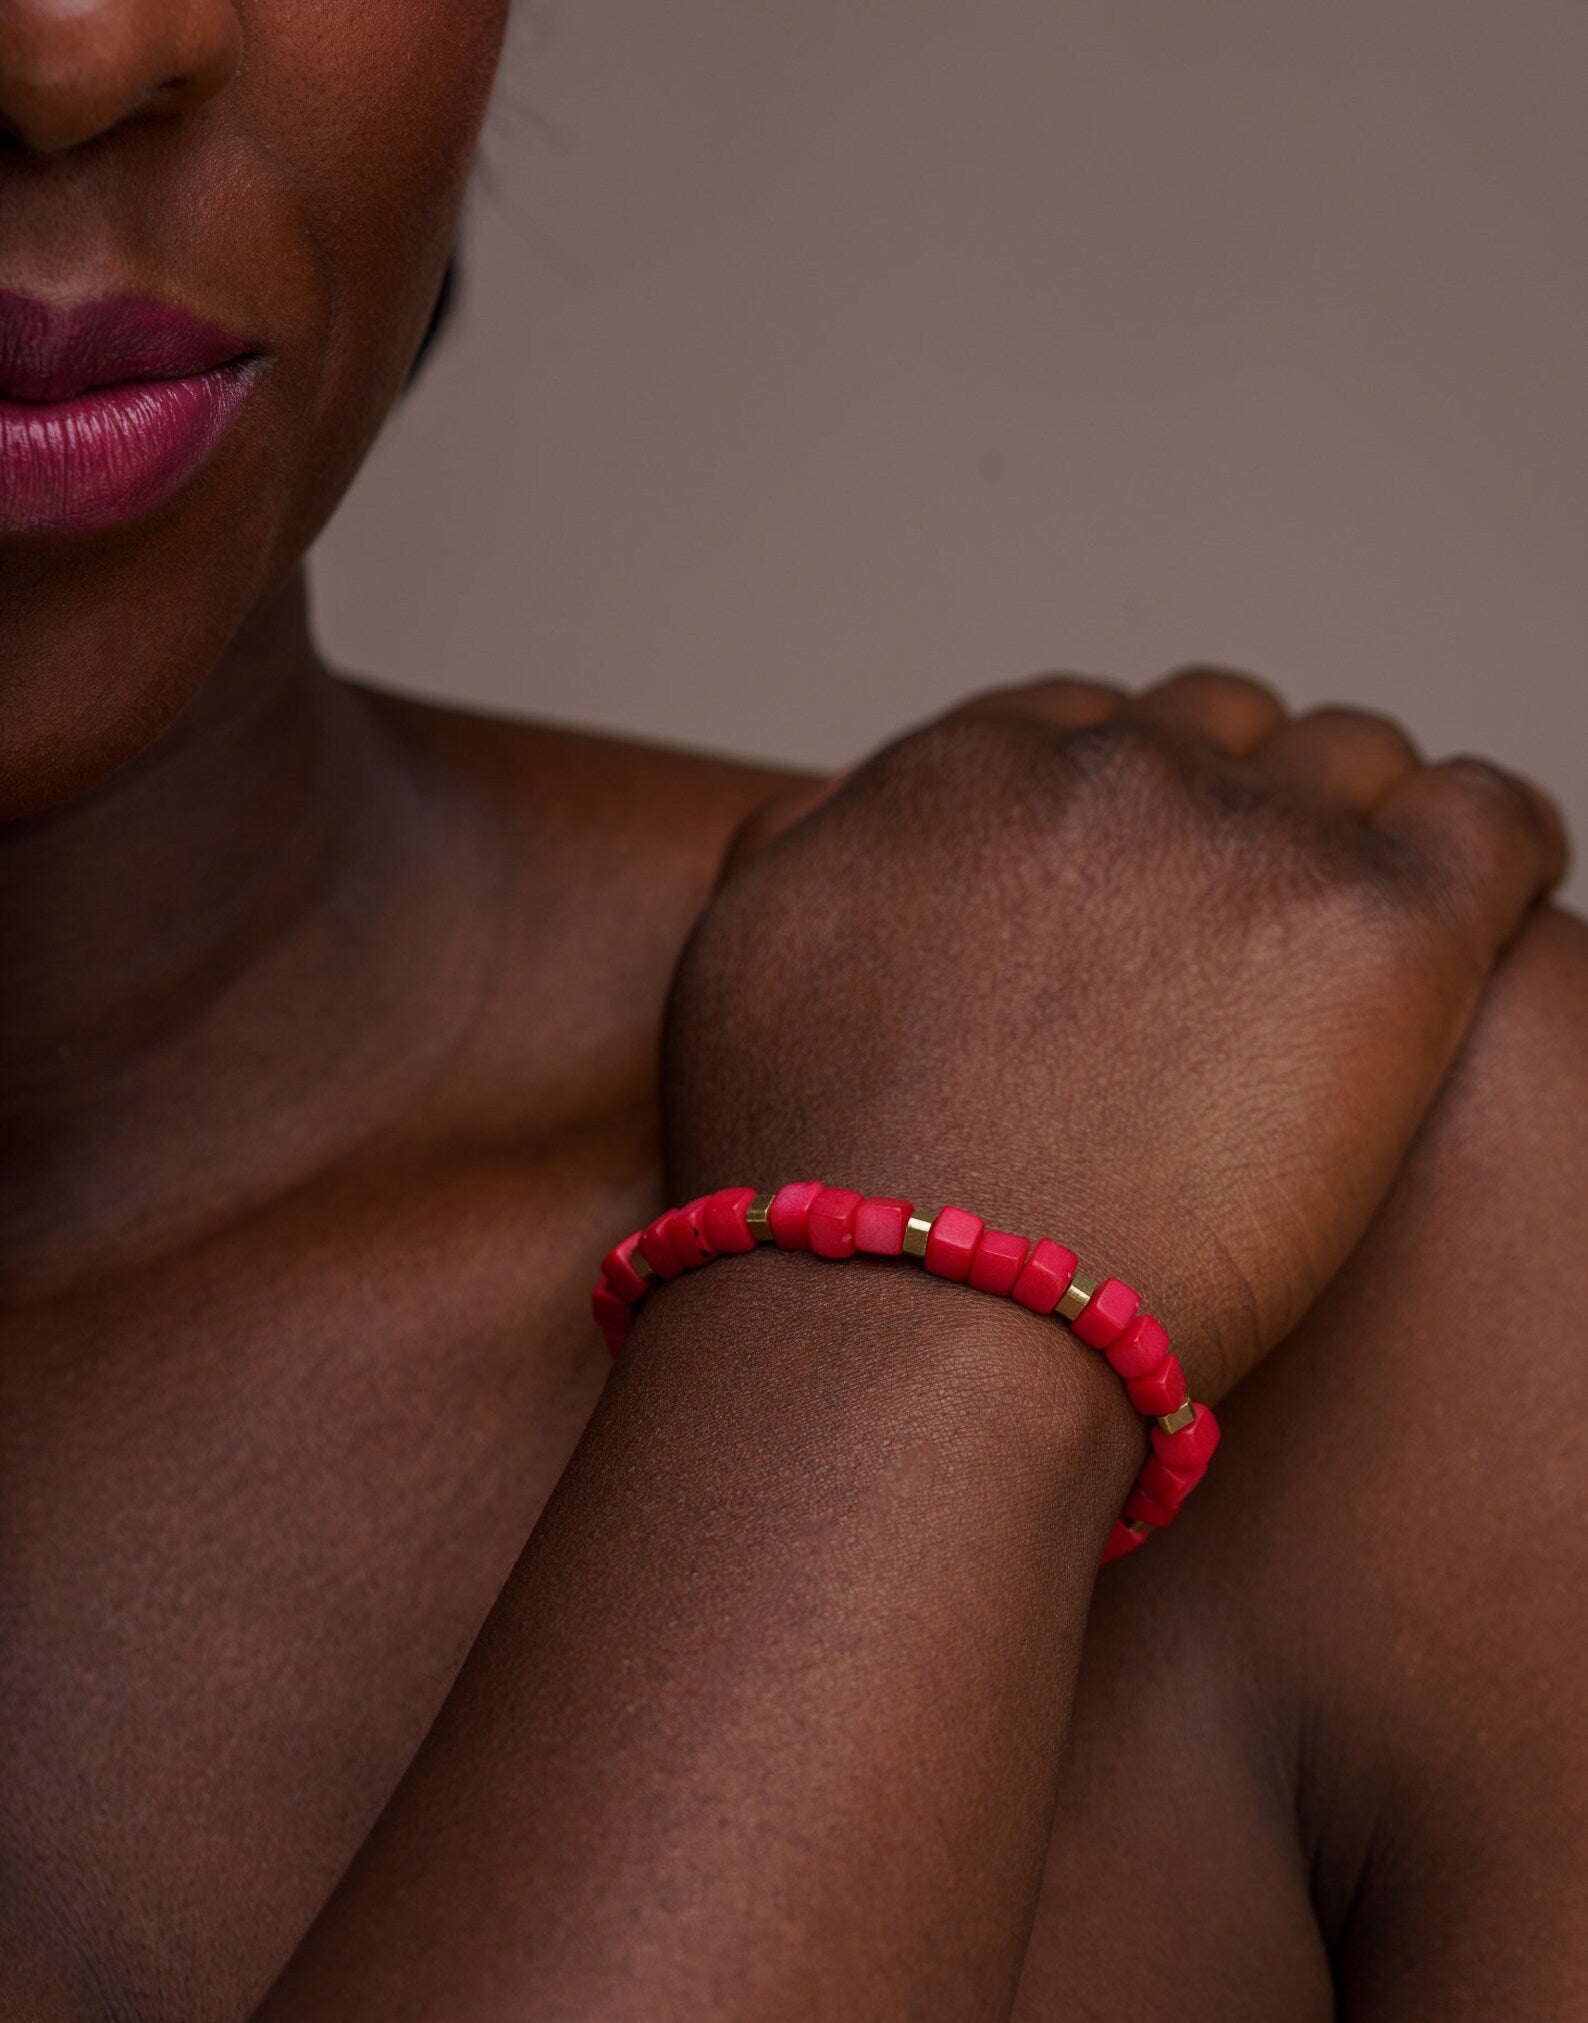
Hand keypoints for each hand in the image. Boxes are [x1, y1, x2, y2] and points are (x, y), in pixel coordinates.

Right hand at [663, 671, 1566, 1397]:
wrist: (908, 1319)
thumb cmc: (814, 1184)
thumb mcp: (737, 964)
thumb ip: (797, 848)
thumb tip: (833, 804)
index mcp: (966, 771)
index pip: (1088, 722)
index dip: (1123, 803)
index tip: (1143, 888)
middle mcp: (1110, 772)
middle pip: (1221, 726)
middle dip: (1232, 805)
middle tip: (1237, 933)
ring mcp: (1248, 840)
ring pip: (1355, 757)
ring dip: (1355, 826)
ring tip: (1351, 940)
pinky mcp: (1378, 931)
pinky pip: (1495, 816)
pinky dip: (1500, 845)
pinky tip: (1482, 905)